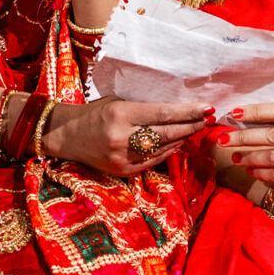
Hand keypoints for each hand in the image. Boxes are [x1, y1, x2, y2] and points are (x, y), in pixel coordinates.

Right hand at [39, 98, 209, 176]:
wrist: (65, 136)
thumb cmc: (94, 113)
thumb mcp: (117, 103)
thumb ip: (143, 109)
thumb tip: (176, 112)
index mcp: (120, 115)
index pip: (161, 114)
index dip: (187, 112)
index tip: (206, 109)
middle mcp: (122, 138)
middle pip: (166, 133)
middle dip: (191, 126)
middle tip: (208, 119)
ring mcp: (122, 158)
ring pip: (163, 149)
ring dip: (183, 139)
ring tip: (197, 129)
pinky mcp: (122, 171)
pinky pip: (153, 161)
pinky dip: (168, 151)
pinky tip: (178, 142)